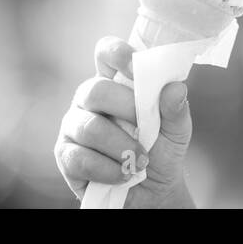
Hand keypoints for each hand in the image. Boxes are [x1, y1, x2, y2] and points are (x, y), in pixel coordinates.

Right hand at [55, 35, 194, 207]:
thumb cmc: (161, 150)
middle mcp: (88, 99)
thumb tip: (175, 88)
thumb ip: (175, 109)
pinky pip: (81, 159)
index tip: (137, 67)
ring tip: (140, 160)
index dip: (118, 54)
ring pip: (90, 128)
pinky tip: (124, 174)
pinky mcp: (65, 155)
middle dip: (126, 109)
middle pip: (96, 90)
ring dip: (121, 147)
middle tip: (146, 129)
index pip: (106, 53)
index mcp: (115, 82)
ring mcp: (74, 126)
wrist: (153, 191)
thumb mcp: (176, 130)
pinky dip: (109, 170)